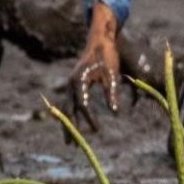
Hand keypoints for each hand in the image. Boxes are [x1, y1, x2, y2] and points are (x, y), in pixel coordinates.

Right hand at [70, 2, 122, 131]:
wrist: (100, 39)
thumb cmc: (107, 55)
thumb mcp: (112, 74)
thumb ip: (112, 93)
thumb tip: (115, 113)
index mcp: (79, 80)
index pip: (83, 105)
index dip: (90, 118)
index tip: (97, 130)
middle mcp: (72, 83)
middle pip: (68, 109)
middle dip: (70, 127)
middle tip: (72, 145)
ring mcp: (72, 83)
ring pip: (68, 107)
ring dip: (69, 123)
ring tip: (71, 140)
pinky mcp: (75, 83)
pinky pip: (71, 102)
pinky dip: (72, 114)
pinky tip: (75, 124)